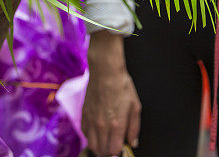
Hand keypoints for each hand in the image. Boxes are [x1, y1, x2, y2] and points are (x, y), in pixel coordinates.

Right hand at [82, 31, 140, 156]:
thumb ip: (134, 127)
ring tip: (106, 141)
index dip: (118, 152)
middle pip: (102, 151)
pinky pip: (85, 134)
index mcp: (116, 125)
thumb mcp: (135, 106)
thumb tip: (132, 142)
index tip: (122, 147)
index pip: (113, 151)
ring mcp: (91, 121)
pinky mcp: (84, 115)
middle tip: (114, 144)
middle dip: (109, 152)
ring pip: (92, 145)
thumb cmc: (122, 86)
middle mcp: (101, 126)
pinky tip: (98, 132)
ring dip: (99, 147)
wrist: (105, 71)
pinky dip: (91, 137)